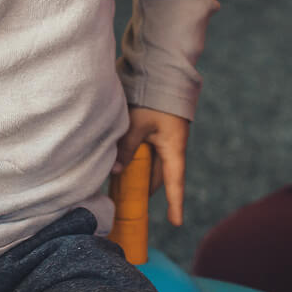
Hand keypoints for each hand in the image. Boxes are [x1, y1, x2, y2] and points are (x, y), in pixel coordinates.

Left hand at [114, 107, 190, 225]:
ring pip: (148, 164)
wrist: (162, 69)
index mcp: (173, 147)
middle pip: (157, 176)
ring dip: (136, 174)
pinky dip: (132, 159)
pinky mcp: (152, 128)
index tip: (176, 223)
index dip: (175, 203)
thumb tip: (115, 171)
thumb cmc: (153, 96)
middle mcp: (170, 146)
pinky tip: (117, 163)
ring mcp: (161, 137)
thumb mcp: (138, 124)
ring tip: (117, 187)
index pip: (175, 182)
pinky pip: (143, 151)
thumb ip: (127, 147)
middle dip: (144, 191)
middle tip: (128, 206)